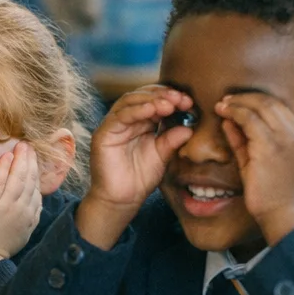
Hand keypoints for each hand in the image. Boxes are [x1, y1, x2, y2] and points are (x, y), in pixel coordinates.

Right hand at [77, 85, 192, 248]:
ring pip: (129, 101)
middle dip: (163, 95)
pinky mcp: (104, 134)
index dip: (171, 98)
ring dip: (150, 99)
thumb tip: (190, 126)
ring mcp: (113, 125)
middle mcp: (126, 120)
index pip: (155, 100)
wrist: (123, 199)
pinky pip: (119, 116)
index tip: (189, 102)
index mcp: (141, 123)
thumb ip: (173, 139)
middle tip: (181, 99)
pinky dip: (136, 110)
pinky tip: (152, 110)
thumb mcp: (163, 155)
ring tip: (169, 104)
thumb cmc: (140, 178)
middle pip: (142, 96)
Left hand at [215, 92, 293, 244]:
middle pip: (271, 102)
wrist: (281, 215)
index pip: (280, 108)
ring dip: (238, 103)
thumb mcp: (258, 162)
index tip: (237, 103)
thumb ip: (245, 140)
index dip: (256, 101)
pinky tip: (223, 114)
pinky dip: (235, 113)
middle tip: (225, 101)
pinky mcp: (271, 147)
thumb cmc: (271, 193)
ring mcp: (288, 139)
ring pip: (261, 106)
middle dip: (246, 98)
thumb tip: (229, 120)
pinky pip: (250, 120)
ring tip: (221, 105)